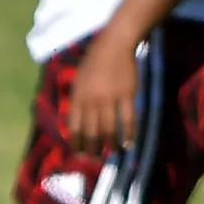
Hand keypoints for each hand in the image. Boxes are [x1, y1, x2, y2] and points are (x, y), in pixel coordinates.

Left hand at [67, 33, 141, 153]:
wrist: (114, 44)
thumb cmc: (95, 62)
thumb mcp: (79, 81)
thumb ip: (77, 101)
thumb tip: (75, 122)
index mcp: (77, 97)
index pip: (74, 127)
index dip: (77, 143)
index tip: (80, 153)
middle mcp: (91, 101)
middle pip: (91, 132)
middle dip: (92, 149)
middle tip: (95, 159)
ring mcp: (110, 99)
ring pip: (109, 130)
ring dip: (110, 145)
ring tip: (113, 153)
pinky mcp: (127, 96)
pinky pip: (128, 121)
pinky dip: (128, 135)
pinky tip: (128, 144)